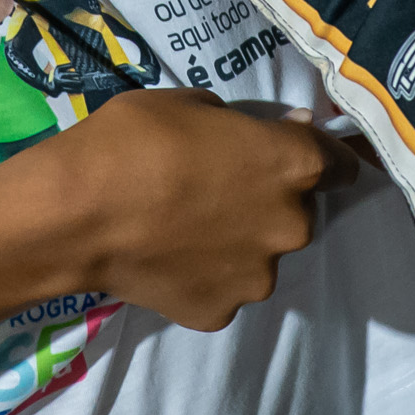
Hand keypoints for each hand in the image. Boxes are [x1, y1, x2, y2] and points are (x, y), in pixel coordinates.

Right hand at [8, 88, 352, 329]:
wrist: (74, 215)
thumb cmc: (132, 140)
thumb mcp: (191, 102)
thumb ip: (243, 124)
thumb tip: (277, 134)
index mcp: (294, 164)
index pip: (340, 163)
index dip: (319, 156)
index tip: (293, 153)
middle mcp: (290, 225)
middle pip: (296, 212)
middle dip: (266, 201)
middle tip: (214, 189)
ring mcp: (257, 277)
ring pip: (258, 255)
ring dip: (236, 242)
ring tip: (182, 229)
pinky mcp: (220, 312)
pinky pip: (221, 287)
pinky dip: (203, 276)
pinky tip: (166, 259)